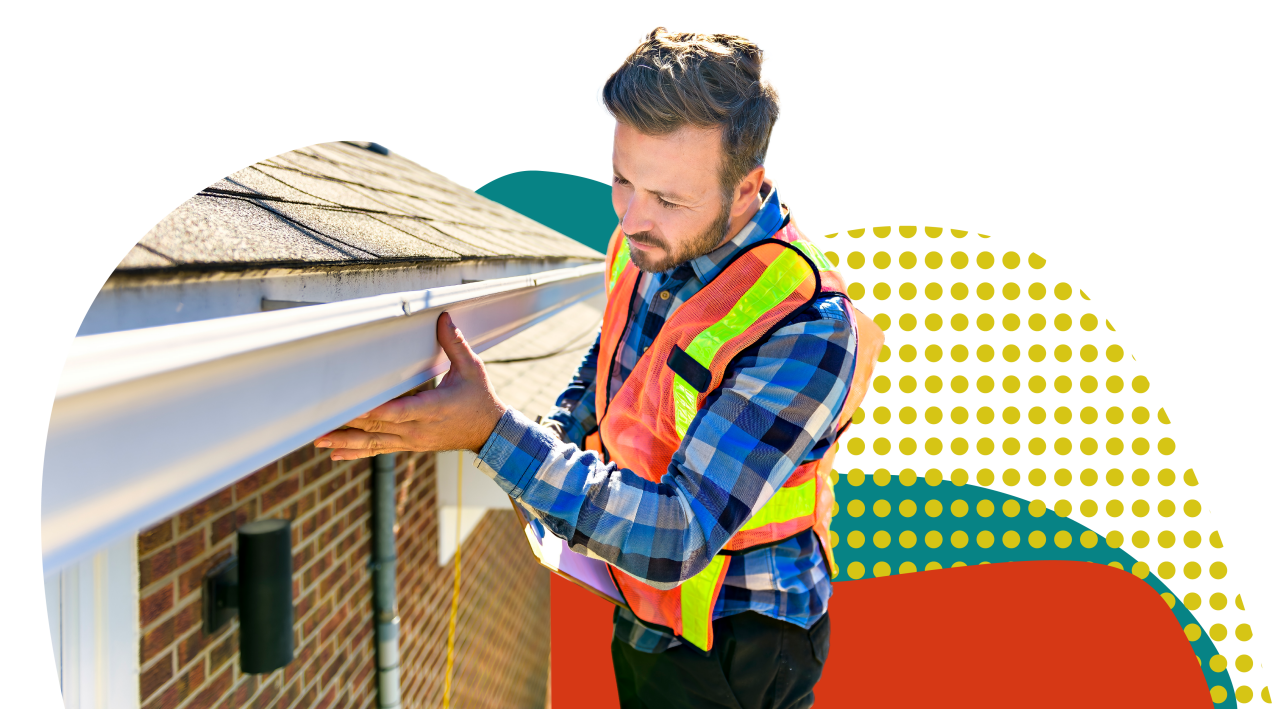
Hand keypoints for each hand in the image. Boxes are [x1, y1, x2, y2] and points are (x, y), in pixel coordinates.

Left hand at [314, 311, 507, 459]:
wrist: (489, 433)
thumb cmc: (480, 399)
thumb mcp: (473, 369)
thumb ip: (454, 344)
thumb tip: (442, 317)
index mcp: (434, 408)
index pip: (399, 411)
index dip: (375, 411)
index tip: (353, 408)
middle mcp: (419, 429)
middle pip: (379, 426)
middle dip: (349, 424)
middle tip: (321, 421)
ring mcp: (413, 440)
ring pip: (374, 442)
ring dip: (346, 442)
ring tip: (319, 440)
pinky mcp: (409, 445)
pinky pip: (380, 449)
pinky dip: (357, 452)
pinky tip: (336, 455)